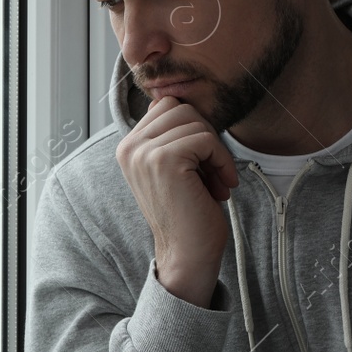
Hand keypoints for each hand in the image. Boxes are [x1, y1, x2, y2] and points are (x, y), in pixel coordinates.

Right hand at [115, 94, 237, 307]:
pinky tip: (222, 187)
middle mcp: (129, 147)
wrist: (186, 255)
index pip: (167, 106)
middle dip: (206, 137)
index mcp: (128, 147)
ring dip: (216, 152)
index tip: (202, 164)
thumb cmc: (188, 212)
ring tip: (216, 183)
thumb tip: (172, 96)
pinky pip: (205, 139)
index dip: (194, 130)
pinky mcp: (163, 159)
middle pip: (181, 107)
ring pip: (196, 121)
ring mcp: (143, 152)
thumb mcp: (175, 166)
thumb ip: (170, 135)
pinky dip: (222, 161)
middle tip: (213, 173)